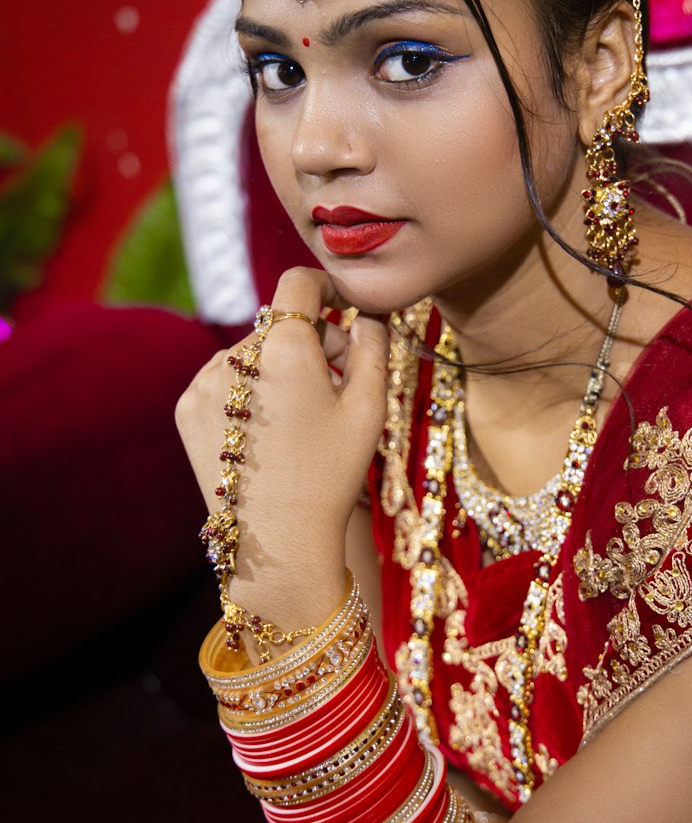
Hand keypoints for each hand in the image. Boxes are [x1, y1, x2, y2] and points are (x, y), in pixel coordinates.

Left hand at [176, 267, 388, 629]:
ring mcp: (204, 381)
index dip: (326, 288)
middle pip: (279, 324)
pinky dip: (247, 393)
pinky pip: (223, 380)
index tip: (341, 308)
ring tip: (300, 418)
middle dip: (311, 343)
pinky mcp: (186, 407)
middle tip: (337, 387)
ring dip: (277, 369)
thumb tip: (363, 315)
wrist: (277, 539)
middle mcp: (236, 355)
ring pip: (251, 353)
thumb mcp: (371, 406)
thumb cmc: (332, 473)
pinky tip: (266, 433)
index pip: (299, 282)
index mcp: (285, 347)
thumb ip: (374, 344)